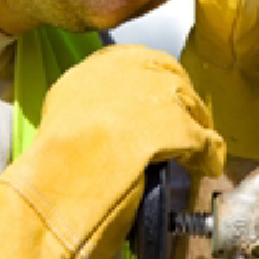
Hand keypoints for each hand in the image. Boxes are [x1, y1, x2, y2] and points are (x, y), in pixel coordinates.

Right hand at [0, 45, 224, 258]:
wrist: (50, 198)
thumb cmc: (54, 169)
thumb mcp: (68, 113)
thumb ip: (99, 101)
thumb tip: (129, 111)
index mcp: (96, 66)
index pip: (146, 60)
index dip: (163, 82)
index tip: (169, 101)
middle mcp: (122, 71)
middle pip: (172, 79)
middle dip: (185, 103)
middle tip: (191, 126)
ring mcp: (147, 97)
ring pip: (189, 106)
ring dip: (198, 128)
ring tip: (200, 152)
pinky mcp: (167, 128)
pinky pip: (200, 137)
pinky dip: (208, 153)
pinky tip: (205, 166)